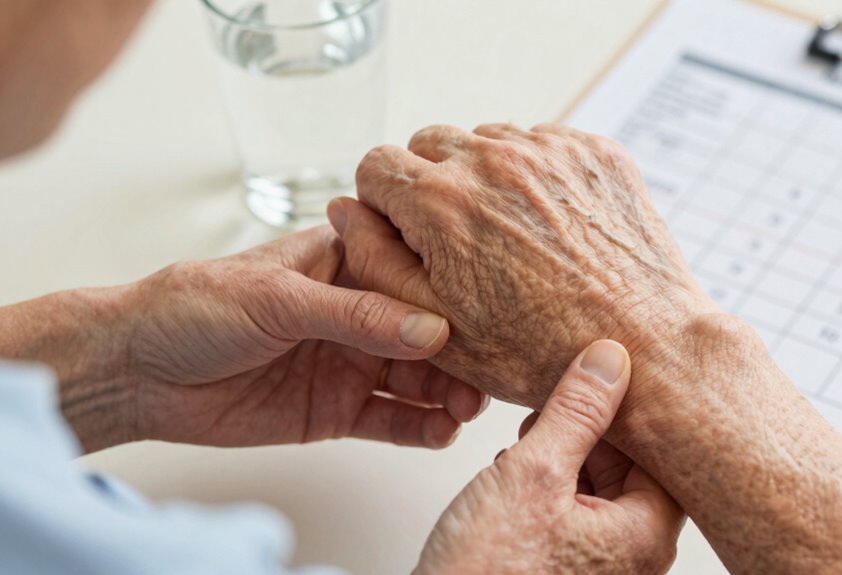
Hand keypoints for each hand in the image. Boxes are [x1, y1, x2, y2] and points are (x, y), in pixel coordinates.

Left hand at [79, 226, 484, 450]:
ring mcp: (350, 362)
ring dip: (448, 392)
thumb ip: (356, 315)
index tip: (487, 315)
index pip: (415, 276)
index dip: (453, 296)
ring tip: (467, 407)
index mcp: (346, 263)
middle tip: (486, 375)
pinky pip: (391, 419)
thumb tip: (431, 329)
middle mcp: (358, 312)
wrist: (138, 371)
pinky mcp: (337, 410)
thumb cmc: (195, 307)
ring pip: (418, 378)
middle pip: (427, 332)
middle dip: (460, 353)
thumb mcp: (278, 299)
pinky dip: (419, 427)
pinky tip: (440, 431)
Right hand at [329, 123, 715, 409]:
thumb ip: (375, 261)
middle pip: (431, 144)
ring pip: (488, 140)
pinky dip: (536, 174)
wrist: (644, 346)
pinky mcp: (595, 152)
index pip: (377, 165)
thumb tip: (345, 212)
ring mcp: (550, 150)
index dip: (383, 202)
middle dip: (430, 184)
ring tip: (510, 236)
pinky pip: (543, 144)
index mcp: (442, 202)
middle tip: (459, 239)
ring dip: (485, 176)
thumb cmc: (539, 351)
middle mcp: (493, 161)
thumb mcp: (436, 324)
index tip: (406, 230)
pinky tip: (551, 226)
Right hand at [416, 340, 682, 574]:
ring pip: (599, 484)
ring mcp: (598, 564)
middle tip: (560, 394)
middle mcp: (632, 555)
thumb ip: (575, 413)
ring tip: (532, 429)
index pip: (666, 451)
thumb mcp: (532, 474)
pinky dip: (549, 480)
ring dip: (567, 450)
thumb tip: (608, 361)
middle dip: (595, 428)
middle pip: (633, 466)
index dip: (637, 407)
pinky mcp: (564, 566)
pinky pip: (573, 507)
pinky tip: (516, 466)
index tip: (611, 371)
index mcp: (644, 536)